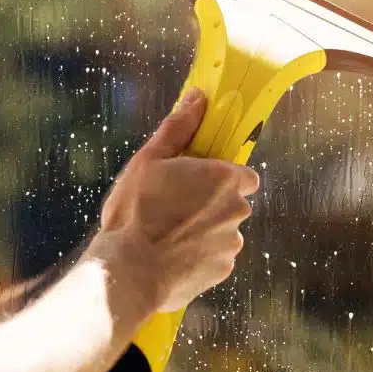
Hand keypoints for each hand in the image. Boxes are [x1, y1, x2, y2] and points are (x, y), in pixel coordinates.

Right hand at [86, 89, 259, 312]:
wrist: (129, 272)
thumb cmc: (136, 212)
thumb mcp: (150, 159)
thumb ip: (179, 127)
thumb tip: (196, 98)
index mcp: (225, 178)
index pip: (243, 173)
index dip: (220, 176)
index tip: (197, 180)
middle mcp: (237, 209)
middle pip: (232, 202)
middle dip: (210, 203)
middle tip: (174, 206)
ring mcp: (231, 243)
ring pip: (223, 231)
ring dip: (204, 230)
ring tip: (167, 233)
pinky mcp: (222, 271)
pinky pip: (214, 257)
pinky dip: (198, 256)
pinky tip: (170, 254)